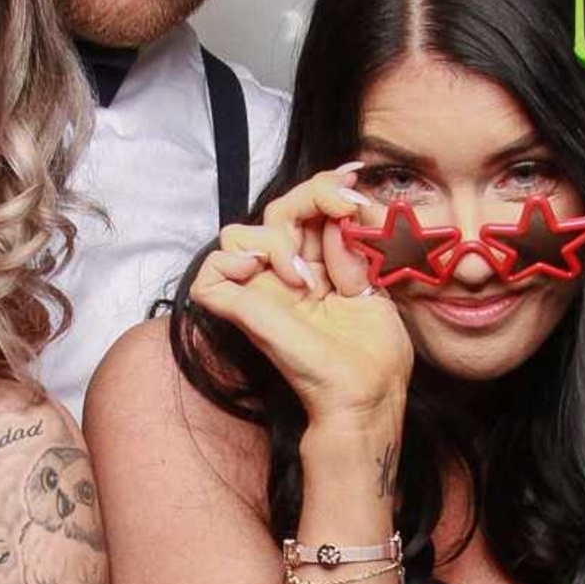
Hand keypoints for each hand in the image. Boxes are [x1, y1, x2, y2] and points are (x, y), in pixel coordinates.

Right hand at [190, 171, 411, 427]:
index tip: (354, 185)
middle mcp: (286, 275)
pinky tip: (270, 275)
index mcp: (318, 267)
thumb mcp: (374, 289)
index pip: (306, 210)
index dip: (325, 188)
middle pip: (276, 210)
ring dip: (277, 237)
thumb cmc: (374, 356)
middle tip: (342, 210)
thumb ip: (353, 249)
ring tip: (306, 276)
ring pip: (239, 234)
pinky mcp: (242, 312)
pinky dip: (230, 262)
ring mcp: (262, 293)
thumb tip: (341, 211)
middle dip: (311, 196)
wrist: (366, 398)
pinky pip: (210, 274)